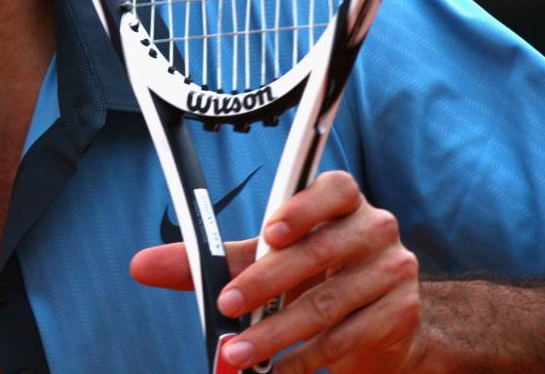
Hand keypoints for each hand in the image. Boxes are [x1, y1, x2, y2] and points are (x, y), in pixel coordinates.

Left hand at [130, 171, 420, 373]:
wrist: (384, 321)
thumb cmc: (315, 276)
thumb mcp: (266, 261)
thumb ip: (212, 259)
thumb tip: (144, 265)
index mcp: (343, 201)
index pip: (332, 190)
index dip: (302, 207)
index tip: (269, 232)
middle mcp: (375, 228)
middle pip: (320, 252)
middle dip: (266, 283)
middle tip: (227, 306)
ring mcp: (392, 271)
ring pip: (328, 301)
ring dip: (277, 332)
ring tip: (238, 353)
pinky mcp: (400, 313)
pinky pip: (347, 337)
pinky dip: (306, 357)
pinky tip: (278, 369)